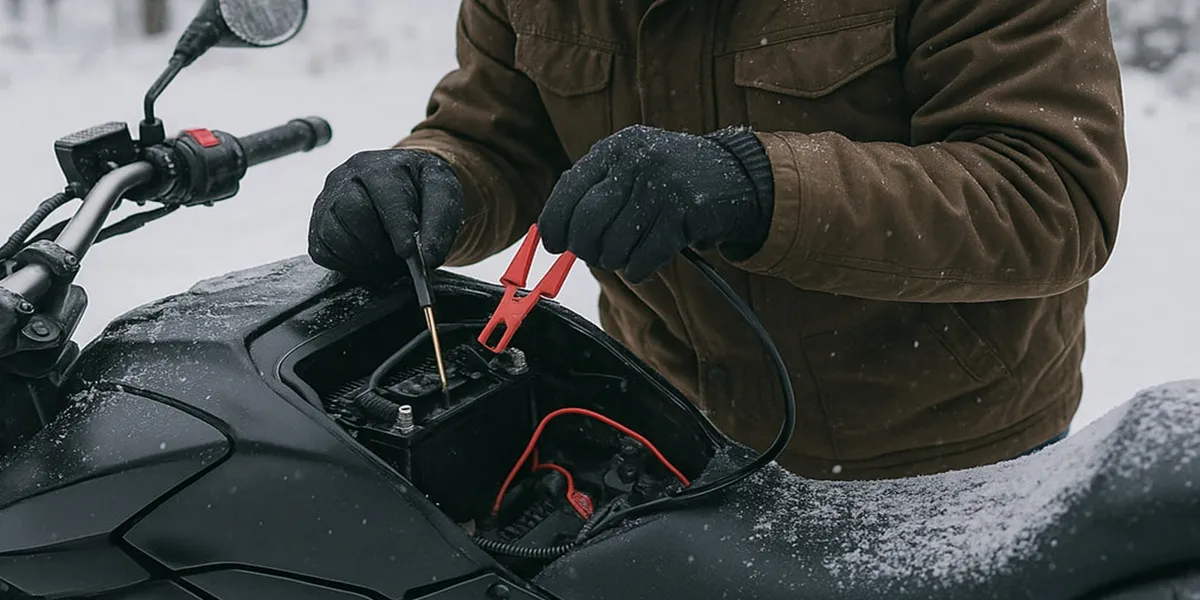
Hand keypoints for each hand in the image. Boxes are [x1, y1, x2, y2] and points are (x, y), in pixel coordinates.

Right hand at [308, 149, 463, 280]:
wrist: (402, 189)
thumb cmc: (422, 191)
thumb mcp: (443, 195)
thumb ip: (440, 223)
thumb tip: (427, 259)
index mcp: (380, 165)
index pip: (385, 195)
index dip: (398, 227)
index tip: (409, 253)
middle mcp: (345, 177)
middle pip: (353, 212)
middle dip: (379, 244)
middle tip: (399, 258)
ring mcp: (326, 201)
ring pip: (334, 234)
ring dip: (364, 257)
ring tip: (387, 259)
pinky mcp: (317, 226)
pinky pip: (323, 251)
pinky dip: (347, 265)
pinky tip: (368, 261)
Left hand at [538, 125, 773, 282]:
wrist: (736, 177)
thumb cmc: (672, 181)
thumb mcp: (632, 169)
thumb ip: (595, 190)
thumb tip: (553, 232)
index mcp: (616, 148)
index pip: (568, 189)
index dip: (554, 223)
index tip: (553, 245)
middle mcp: (636, 160)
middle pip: (587, 222)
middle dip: (585, 248)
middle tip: (595, 255)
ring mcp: (662, 184)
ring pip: (614, 245)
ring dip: (616, 261)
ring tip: (628, 254)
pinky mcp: (685, 213)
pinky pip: (642, 258)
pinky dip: (637, 270)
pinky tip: (644, 263)